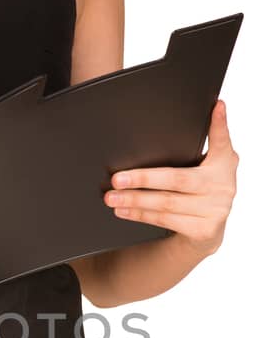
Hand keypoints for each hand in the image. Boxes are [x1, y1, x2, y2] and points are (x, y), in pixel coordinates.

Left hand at [102, 98, 238, 255]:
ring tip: (112, 196)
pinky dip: (141, 215)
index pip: (222, 141)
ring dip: (136, 200)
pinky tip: (124, 210)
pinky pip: (165, 220)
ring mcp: (215, 210)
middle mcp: (224, 187)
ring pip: (166, 203)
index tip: (216, 106)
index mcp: (224, 164)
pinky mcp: (203, 231)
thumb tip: (208, 109)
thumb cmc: (199, 191)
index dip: (220, 124)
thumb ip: (204, 142)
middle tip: (117, 179)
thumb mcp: (204, 166)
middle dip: (143, 179)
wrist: (206, 231)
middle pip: (177, 180)